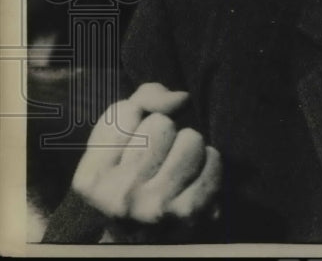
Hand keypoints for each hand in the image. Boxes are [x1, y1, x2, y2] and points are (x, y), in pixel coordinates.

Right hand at [71, 82, 221, 229]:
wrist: (149, 241)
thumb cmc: (134, 179)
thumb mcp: (118, 143)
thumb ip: (141, 102)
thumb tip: (180, 98)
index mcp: (90, 179)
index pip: (126, 112)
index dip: (137, 121)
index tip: (134, 146)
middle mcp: (118, 196)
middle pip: (160, 123)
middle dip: (165, 134)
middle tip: (159, 162)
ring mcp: (154, 206)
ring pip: (190, 138)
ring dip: (190, 148)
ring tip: (178, 170)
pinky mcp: (190, 211)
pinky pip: (213, 158)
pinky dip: (210, 164)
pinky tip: (195, 180)